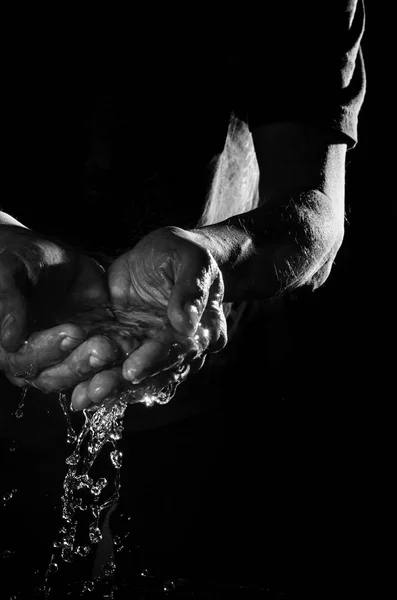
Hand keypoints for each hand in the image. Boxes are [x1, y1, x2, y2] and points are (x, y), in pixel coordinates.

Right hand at [0, 226, 126, 391]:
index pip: (24, 359)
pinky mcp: (86, 350)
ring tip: (112, 347)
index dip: (47, 349)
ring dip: (96, 367)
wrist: (47, 256)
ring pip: (76, 376)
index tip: (74, 331)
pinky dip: (113, 366)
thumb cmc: (19, 260)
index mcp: (8, 343)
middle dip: (78, 363)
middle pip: (52, 376)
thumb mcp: (9, 271)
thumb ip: (7, 301)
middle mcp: (32, 357)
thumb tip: (8, 339)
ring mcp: (61, 357)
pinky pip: (100, 367)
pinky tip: (128, 353)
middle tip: (102, 345)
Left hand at [71, 226, 227, 409]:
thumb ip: (191, 290)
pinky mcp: (128, 343)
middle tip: (98, 390)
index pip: (178, 350)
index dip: (154, 360)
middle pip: (152, 371)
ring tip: (81, 398)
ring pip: (131, 374)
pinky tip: (76, 391)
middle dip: (124, 383)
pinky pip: (112, 364)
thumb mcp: (192, 262)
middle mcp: (177, 348)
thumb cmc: (184, 253)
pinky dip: (95, 377)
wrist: (166, 252)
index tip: (132, 370)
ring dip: (107, 387)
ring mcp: (150, 348)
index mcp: (200, 331)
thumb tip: (187, 323)